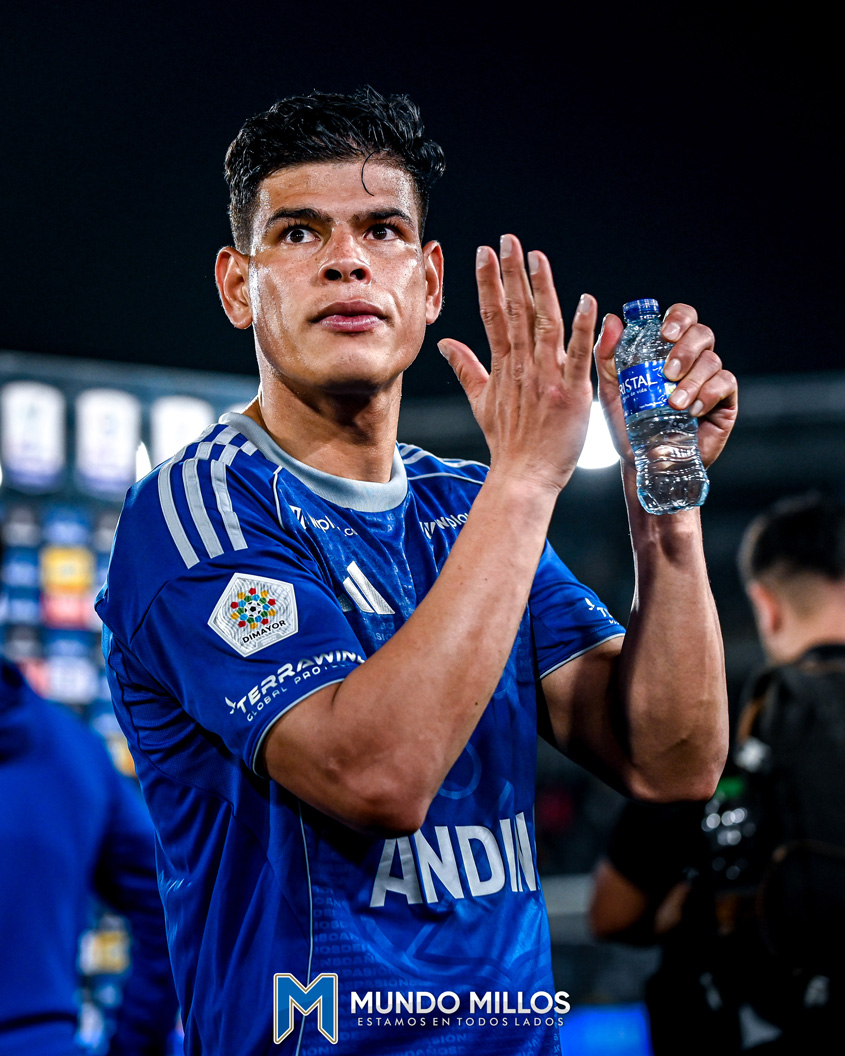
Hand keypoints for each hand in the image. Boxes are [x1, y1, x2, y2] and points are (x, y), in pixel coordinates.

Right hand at [438, 234, 596, 493]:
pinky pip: (578, 356)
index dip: (489, 281)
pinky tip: (587, 301)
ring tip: (537, 257)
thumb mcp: (480, 403)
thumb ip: (466, 369)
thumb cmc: (508, 444)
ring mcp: (547, 379)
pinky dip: (582, 329)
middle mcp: (523, 367)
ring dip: (541, 289)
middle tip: (509, 239)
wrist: (523, 477)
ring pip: (544, 325)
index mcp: (503, 366)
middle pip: (515, 311)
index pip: (493, 315)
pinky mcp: (572, 394)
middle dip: (511, 273)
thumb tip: (446, 344)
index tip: (486, 252)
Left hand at [594, 304, 737, 467]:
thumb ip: (607, 357)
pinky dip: (708, 394)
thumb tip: (612, 321)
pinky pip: (726, 383)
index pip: (681, 318)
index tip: (664, 333)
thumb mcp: (611, 391)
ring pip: (712, 360)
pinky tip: (692, 410)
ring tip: (674, 403)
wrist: (645, 462)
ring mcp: (710, 379)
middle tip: (668, 372)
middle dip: (686, 349)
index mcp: (666, 350)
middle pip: (702, 333)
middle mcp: (692, 360)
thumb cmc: (629, 425)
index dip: (678, 318)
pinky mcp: (725, 400)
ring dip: (693, 379)